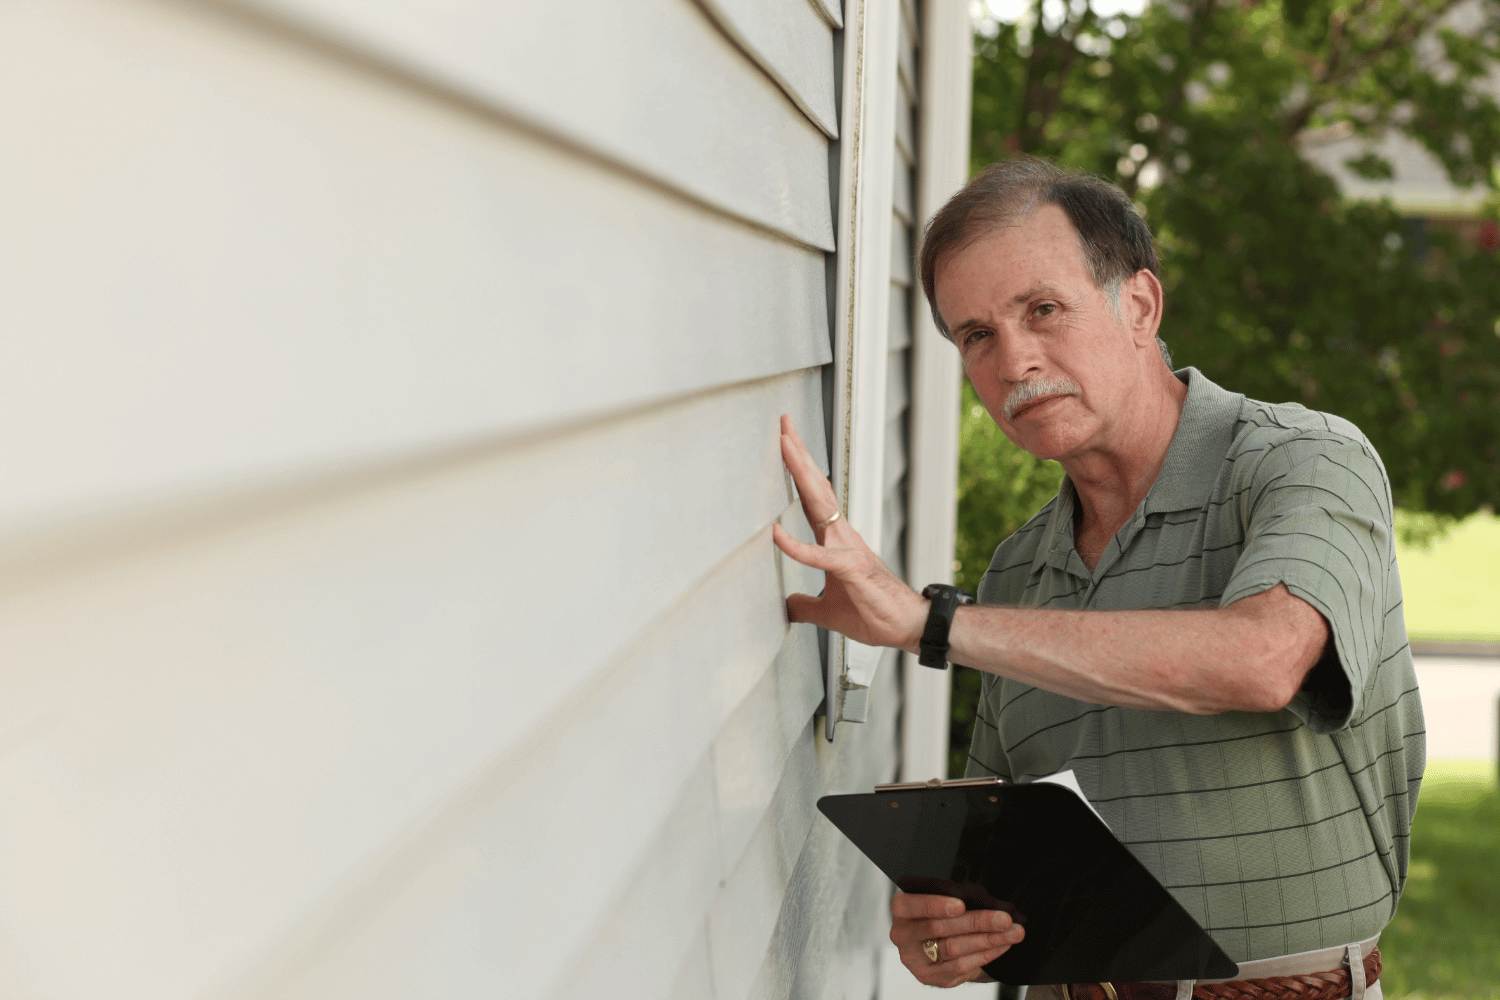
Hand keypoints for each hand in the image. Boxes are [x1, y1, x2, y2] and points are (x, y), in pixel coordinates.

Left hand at [770, 415, 927, 650]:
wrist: (907, 627)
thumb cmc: (874, 613)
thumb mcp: (827, 610)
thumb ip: (804, 604)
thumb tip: (786, 605)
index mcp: (835, 539)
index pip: (812, 497)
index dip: (798, 471)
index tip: (786, 444)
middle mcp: (841, 535)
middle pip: (815, 487)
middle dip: (799, 455)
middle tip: (783, 425)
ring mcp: (847, 548)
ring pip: (820, 504)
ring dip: (801, 473)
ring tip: (785, 446)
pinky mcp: (851, 569)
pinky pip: (819, 556)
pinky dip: (796, 545)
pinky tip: (776, 534)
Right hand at [889, 893, 1023, 986]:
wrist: (933, 941)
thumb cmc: (939, 911)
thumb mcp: (939, 898)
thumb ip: (953, 897)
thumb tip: (985, 899)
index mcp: (901, 908)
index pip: (913, 906)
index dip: (936, 905)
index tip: (961, 904)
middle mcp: (902, 935)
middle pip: (940, 928)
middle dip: (976, 922)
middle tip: (1004, 919)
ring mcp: (914, 958)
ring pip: (954, 948)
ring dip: (988, 939)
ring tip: (1012, 932)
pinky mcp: (929, 976)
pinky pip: (960, 966)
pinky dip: (985, 954)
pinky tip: (1002, 945)